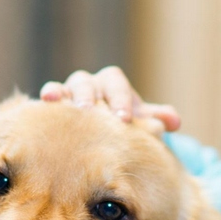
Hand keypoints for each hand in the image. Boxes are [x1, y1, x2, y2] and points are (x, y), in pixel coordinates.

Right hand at [40, 66, 180, 130]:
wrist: (98, 136)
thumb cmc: (122, 127)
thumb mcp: (139, 124)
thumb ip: (155, 121)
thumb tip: (173, 122)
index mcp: (112, 84)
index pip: (116, 84)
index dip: (120, 99)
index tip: (124, 119)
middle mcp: (90, 84)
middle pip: (89, 83)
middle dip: (93, 97)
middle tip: (93, 112)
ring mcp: (69, 93)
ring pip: (67, 86)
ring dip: (68, 95)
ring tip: (72, 108)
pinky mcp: (52, 105)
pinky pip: (49, 94)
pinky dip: (49, 95)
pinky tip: (47, 102)